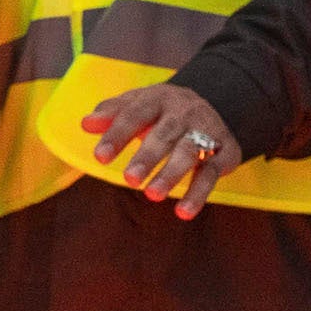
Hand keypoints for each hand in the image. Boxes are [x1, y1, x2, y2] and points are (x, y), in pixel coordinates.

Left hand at [85, 81, 242, 218]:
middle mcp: (184, 113)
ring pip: (189, 152)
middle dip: (148, 157)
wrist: (214, 105)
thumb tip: (86, 124)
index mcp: (159, 98)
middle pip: (165, 133)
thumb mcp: (137, 104)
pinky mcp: (224, 152)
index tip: (100, 157)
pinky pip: (211, 173)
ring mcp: (207, 131)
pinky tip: (183, 212)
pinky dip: (198, 193)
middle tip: (129, 179)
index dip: (118, 135)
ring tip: (153, 195)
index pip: (135, 114)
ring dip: (172, 174)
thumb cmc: (161, 111)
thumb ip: (111, 114)